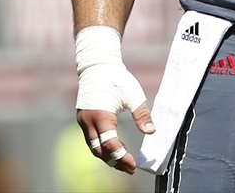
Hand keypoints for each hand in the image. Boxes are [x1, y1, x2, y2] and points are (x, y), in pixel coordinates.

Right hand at [74, 26, 154, 174]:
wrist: (97, 65)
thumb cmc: (116, 78)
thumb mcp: (133, 95)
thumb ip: (141, 114)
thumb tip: (151, 132)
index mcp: (101, 115)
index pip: (110, 143)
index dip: (122, 156)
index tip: (133, 165)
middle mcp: (88, 121)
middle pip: (99, 150)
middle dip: (115, 161)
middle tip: (130, 168)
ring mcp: (83, 121)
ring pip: (94, 147)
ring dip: (108, 156)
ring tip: (125, 161)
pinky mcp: (83, 119)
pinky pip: (92, 139)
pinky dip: (103, 146)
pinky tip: (117, 146)